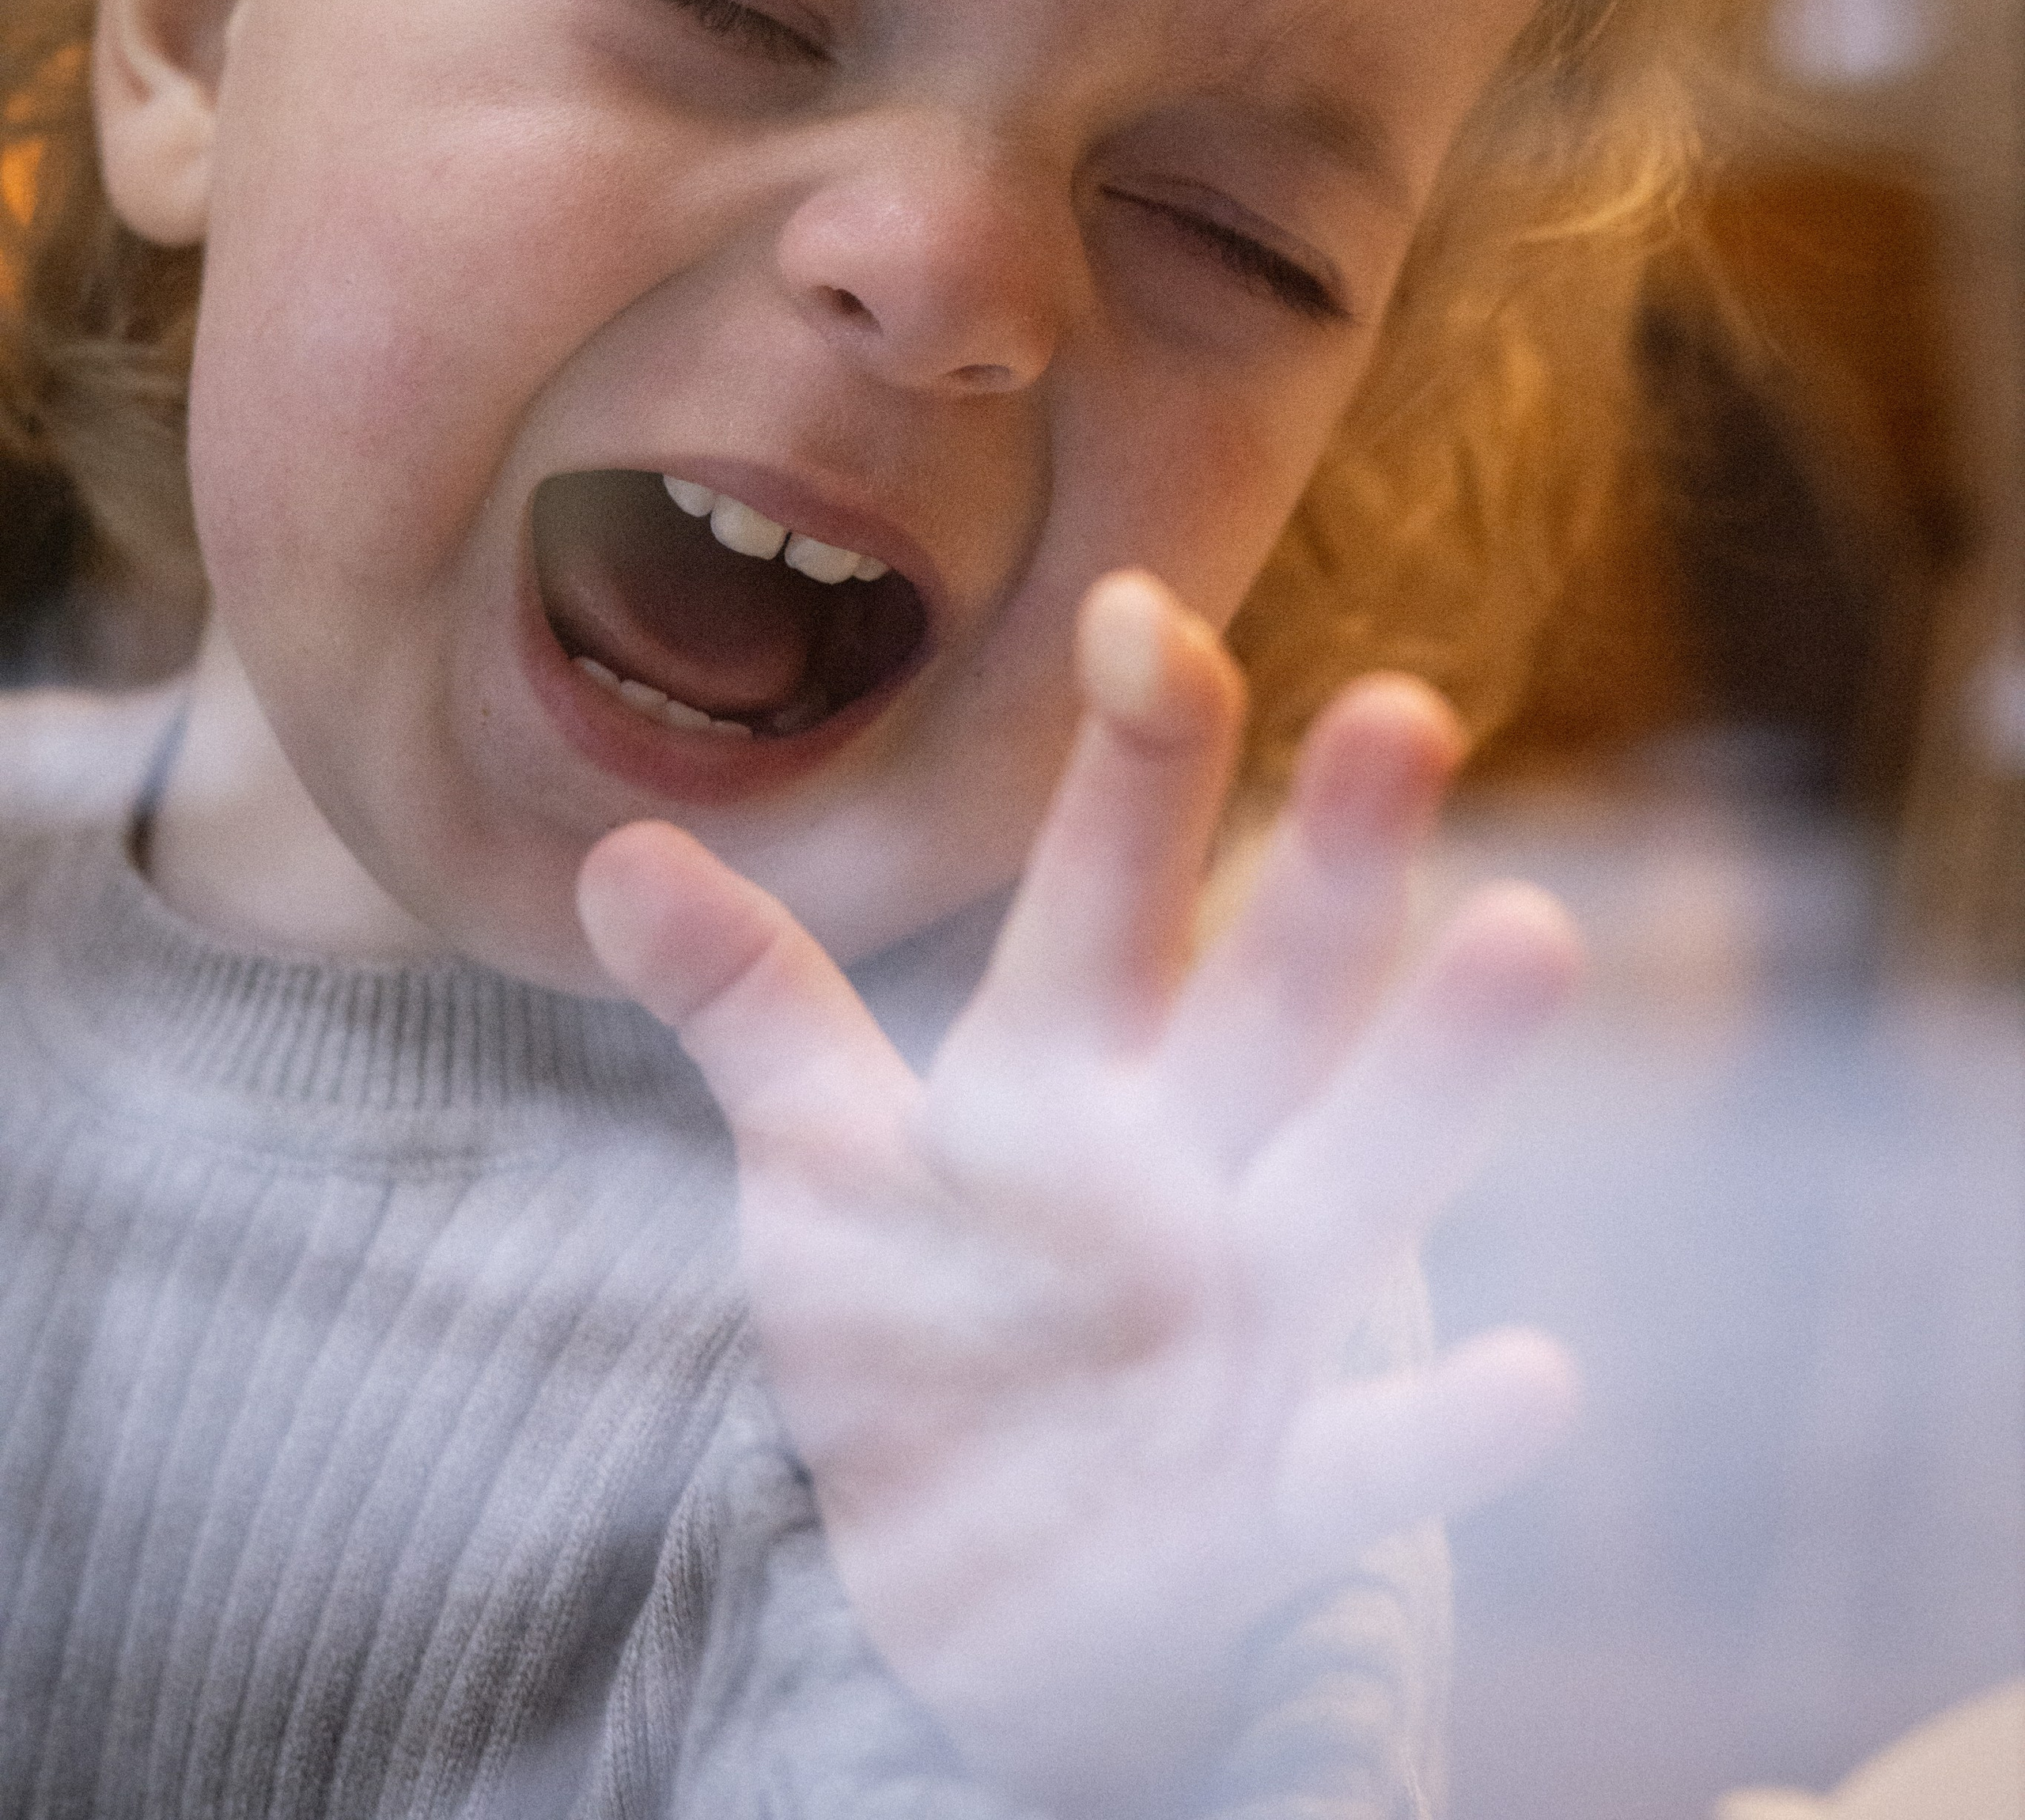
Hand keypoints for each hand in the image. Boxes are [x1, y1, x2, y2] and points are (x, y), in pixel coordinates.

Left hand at [577, 573, 1580, 1817]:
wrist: (966, 1590)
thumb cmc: (921, 1329)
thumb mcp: (828, 1164)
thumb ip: (754, 1006)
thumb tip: (613, 855)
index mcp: (1072, 1069)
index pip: (1105, 887)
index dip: (1133, 755)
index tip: (1137, 611)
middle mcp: (1189, 1161)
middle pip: (1267, 992)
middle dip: (1330, 861)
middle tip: (1401, 710)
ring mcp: (1248, 1316)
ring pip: (1355, 1170)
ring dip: (1438, 1066)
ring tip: (1530, 932)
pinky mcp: (1273, 1493)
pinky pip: (1368, 1457)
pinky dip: (1446, 1430)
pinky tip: (1538, 1380)